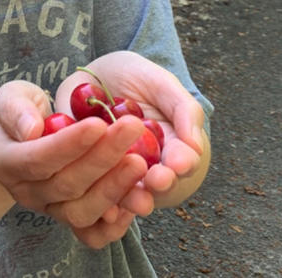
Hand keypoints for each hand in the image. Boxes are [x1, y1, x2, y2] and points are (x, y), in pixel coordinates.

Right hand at [0, 80, 150, 245]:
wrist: (19, 142)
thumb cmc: (19, 112)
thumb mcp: (10, 98)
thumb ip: (15, 109)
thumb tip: (31, 130)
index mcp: (6, 162)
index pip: (38, 159)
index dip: (69, 144)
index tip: (98, 124)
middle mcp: (27, 192)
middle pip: (67, 185)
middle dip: (103, 158)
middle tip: (132, 128)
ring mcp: (50, 210)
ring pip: (82, 212)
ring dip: (115, 188)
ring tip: (141, 162)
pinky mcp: (70, 219)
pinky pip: (92, 234)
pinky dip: (116, 224)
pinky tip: (138, 196)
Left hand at [55, 52, 208, 211]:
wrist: (92, 74)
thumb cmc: (135, 77)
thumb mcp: (161, 84)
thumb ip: (184, 111)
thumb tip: (196, 147)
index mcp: (170, 147)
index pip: (182, 161)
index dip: (182, 163)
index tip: (179, 163)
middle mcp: (145, 166)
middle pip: (157, 184)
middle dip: (160, 184)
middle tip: (158, 180)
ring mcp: (115, 172)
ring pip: (126, 194)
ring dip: (132, 198)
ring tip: (135, 198)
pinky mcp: (85, 172)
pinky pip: (92, 192)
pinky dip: (99, 203)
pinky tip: (104, 206)